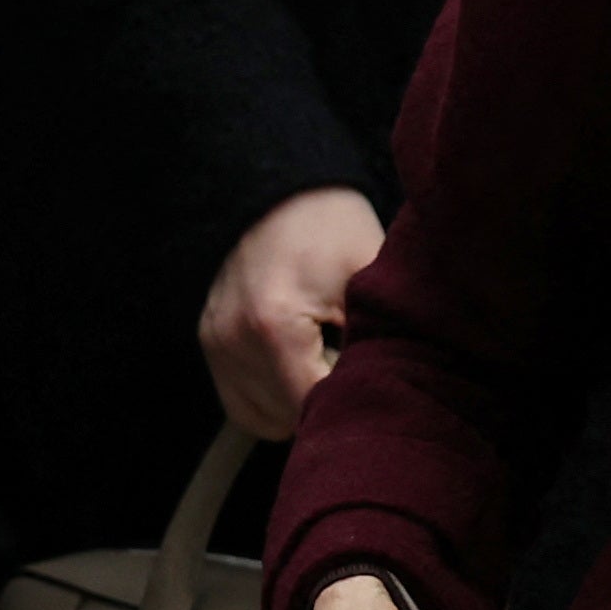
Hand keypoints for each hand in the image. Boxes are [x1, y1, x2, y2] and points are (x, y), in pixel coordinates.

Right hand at [201, 187, 383, 439]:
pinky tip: (303, 362)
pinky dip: (277, 398)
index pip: (317, 407)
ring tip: (328, 357)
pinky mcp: (209, 344)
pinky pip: (246, 405)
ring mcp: (215, 346)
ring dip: (302, 402)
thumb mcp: (370, 273)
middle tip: (357, 360)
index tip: (381, 382)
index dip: (355, 402)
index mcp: (273, 327)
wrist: (278, 189)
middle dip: (331, 401)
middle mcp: (232, 343)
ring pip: (267, 420)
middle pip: (292, 419)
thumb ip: (384, 336)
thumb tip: (402, 391)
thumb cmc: (331, 227)